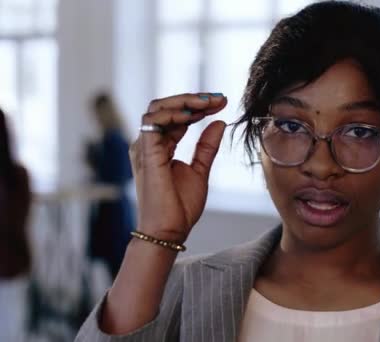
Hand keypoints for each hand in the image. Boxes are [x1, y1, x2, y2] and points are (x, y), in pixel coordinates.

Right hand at [129, 93, 226, 242]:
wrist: (170, 231)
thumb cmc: (180, 207)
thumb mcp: (200, 170)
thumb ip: (207, 146)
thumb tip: (219, 121)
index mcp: (161, 147)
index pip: (178, 116)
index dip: (200, 106)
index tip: (222, 102)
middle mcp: (150, 143)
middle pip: (167, 107)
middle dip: (194, 99)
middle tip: (219, 98)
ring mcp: (145, 147)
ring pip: (158, 108)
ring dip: (185, 102)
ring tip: (208, 104)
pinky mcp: (145, 153)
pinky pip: (153, 122)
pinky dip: (173, 114)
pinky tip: (193, 116)